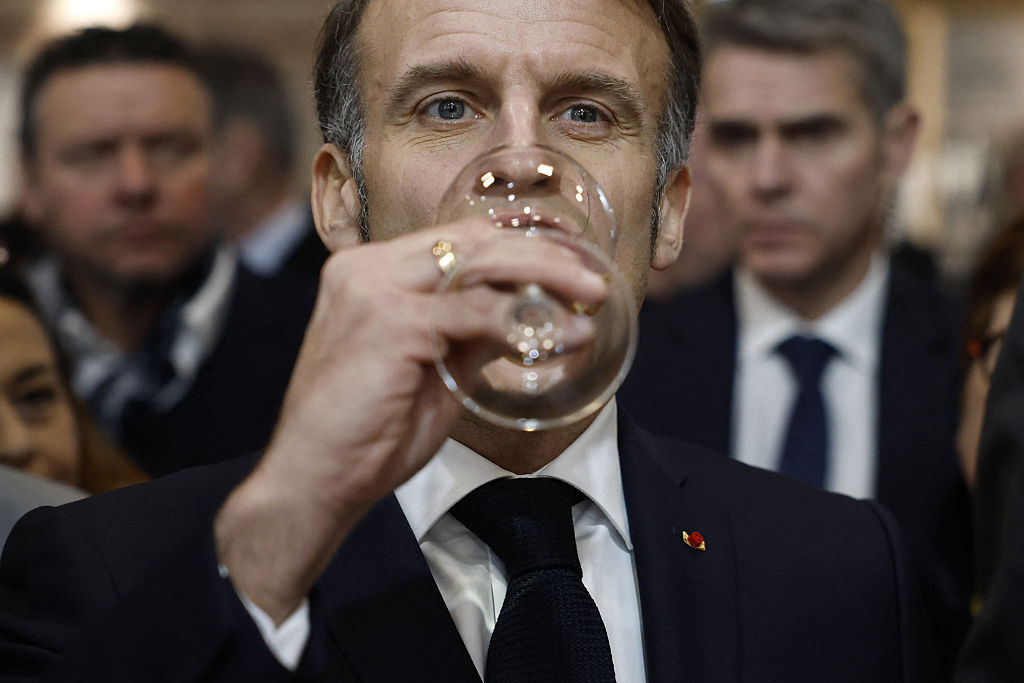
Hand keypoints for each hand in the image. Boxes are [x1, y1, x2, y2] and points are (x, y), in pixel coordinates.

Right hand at [214, 218, 606, 621]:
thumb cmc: (367, 433)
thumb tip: (525, 319)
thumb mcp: (432, 371)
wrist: (312, 479)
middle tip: (592, 277)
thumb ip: (471, 336)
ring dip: (545, 277)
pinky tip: (559, 335)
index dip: (518, 243)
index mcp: (370, 272)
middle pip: (473, 240)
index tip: (569, 256)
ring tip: (591, 296)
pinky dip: (523, 322)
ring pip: (480, 263)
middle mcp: (367, 268)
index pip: (457, 239)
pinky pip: (475, 311)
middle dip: (542, 254)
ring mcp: (375, 289)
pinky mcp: (392, 323)